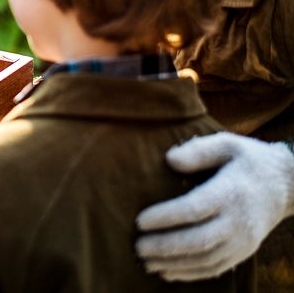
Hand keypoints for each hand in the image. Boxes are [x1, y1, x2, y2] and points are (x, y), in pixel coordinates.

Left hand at [135, 132, 293, 280]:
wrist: (287, 184)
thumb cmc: (248, 160)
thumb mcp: (227, 144)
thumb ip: (198, 150)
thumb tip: (169, 159)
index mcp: (231, 192)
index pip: (195, 209)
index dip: (166, 217)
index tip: (139, 221)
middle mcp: (238, 221)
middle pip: (199, 240)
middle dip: (165, 246)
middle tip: (137, 246)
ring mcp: (243, 240)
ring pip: (206, 260)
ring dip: (174, 264)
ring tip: (145, 261)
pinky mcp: (244, 252)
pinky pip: (216, 268)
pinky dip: (190, 274)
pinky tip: (167, 272)